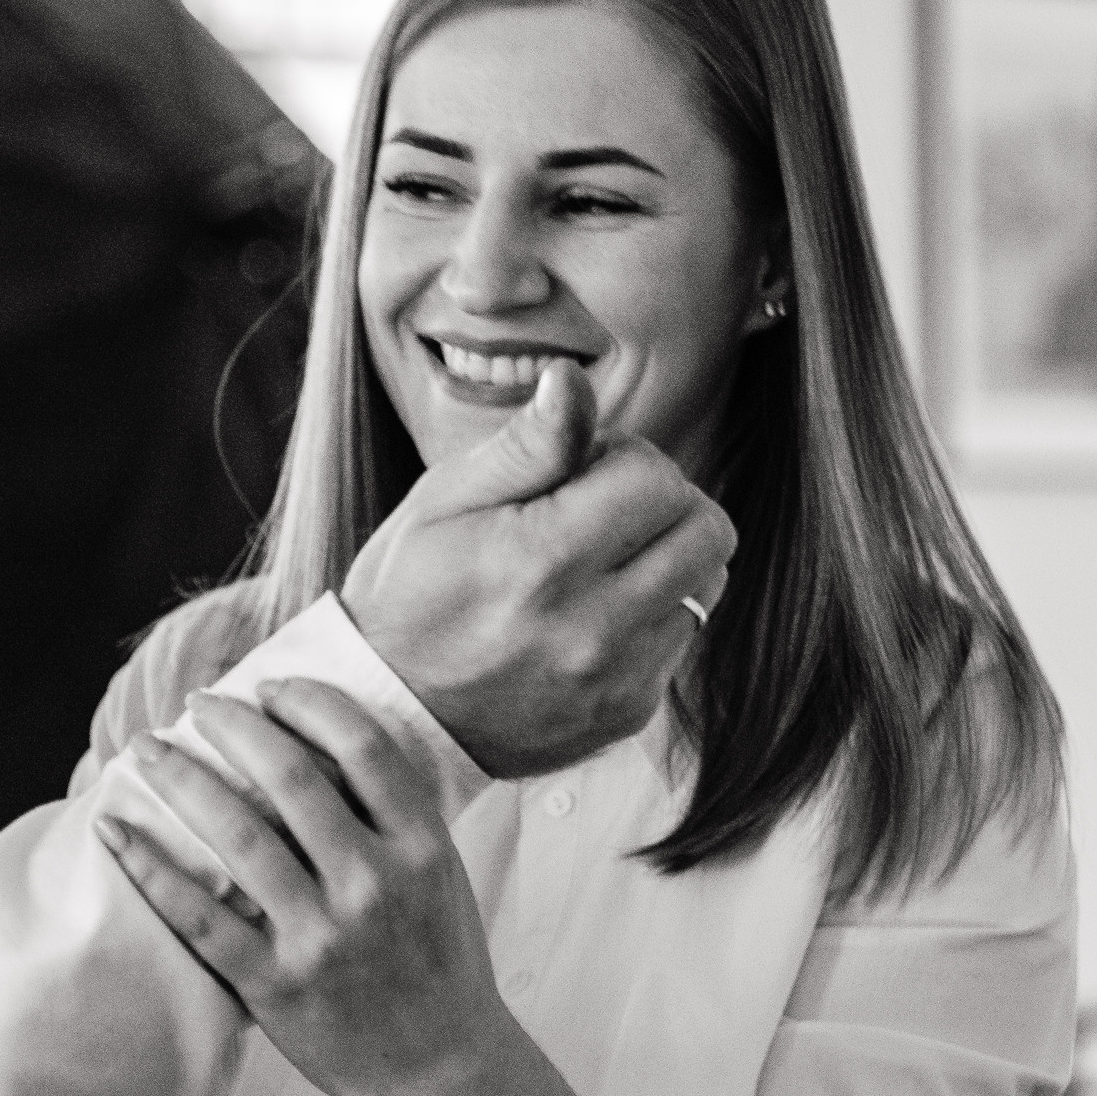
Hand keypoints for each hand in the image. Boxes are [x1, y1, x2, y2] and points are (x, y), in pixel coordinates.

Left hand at [95, 681, 521, 1095]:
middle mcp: (372, 886)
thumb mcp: (443, 878)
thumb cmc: (441, 968)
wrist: (441, 1073)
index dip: (309, 703)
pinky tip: (117, 833)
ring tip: (146, 750)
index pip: (362, 747)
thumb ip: (397, 816)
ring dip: (181, 780)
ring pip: (237, 836)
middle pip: (291, 777)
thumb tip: (327, 741)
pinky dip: (150, 868)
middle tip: (199, 704)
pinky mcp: (274, 984)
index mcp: (421, 850)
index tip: (271, 687)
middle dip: (234, 726)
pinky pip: (198, 916)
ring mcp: (321, 937)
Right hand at [340, 359, 735, 778]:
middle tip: (601, 513)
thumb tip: (573, 377)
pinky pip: (682, 640)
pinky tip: (591, 619)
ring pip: (706, 584)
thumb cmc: (408, 593)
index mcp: (542, 560)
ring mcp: (616, 678)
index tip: (577, 475)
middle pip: (706, 529)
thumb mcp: (444, 501)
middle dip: (663, 503)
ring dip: (667, 560)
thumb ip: (526, 443)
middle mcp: (591, 626)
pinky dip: (652, 618)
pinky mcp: (629, 712)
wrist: (390, 717)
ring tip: (600, 565)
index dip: (622, 458)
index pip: (658, 476)